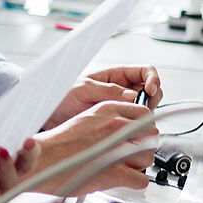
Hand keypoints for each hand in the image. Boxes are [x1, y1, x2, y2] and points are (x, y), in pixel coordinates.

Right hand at [32, 100, 156, 194]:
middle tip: (133, 154)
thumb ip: (108, 122)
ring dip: (140, 165)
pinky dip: (135, 183)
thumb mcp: (85, 120)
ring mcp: (116, 149)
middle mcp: (115, 126)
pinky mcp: (115, 172)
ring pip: (149, 157)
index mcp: (107, 110)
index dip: (143, 128)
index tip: (137, 136)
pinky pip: (141, 180)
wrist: (41, 160)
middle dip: (145, 146)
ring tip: (125, 168)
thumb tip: (125, 129)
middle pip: (152, 135)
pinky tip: (123, 181)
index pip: (145, 114)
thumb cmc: (57, 145)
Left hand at [44, 65, 161, 128]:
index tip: (150, 91)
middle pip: (152, 91)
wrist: (50, 114)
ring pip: (146, 109)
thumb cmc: (63, 94)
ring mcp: (122, 106)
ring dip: (145, 115)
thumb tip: (132, 95)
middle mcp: (123, 89)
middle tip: (143, 110)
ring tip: (133, 121)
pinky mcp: (118, 121)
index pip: (146, 71)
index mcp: (116, 75)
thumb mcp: (84, 88)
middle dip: (152, 99)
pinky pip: (135, 123)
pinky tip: (129, 130)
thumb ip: (108, 91)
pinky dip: (137, 127)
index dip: (153, 79)